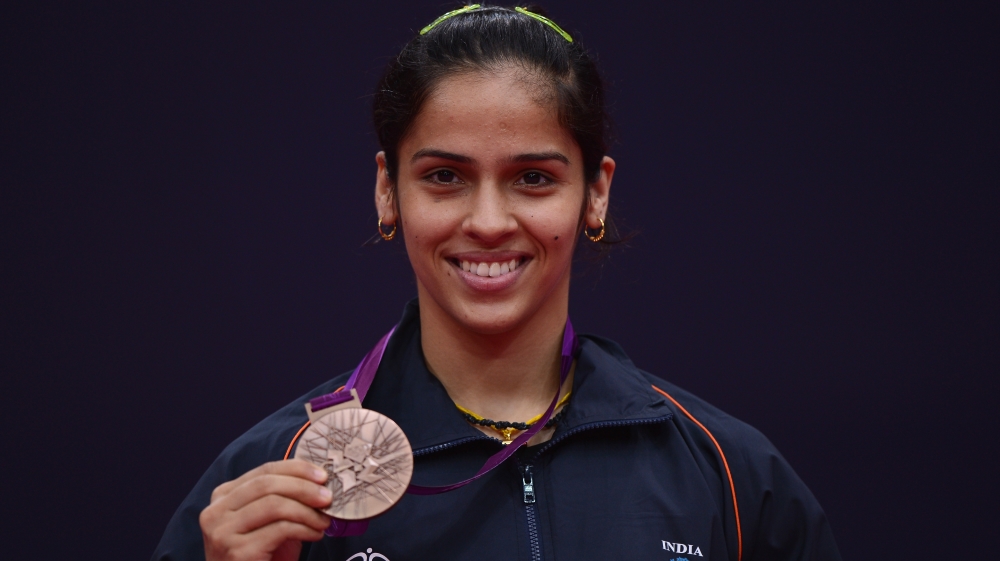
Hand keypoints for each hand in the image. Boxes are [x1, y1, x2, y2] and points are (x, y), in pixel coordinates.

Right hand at [200, 459, 332, 560]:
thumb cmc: (261, 555)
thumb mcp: (268, 520)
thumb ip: (282, 498)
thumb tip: (318, 480)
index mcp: (223, 496)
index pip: (264, 471)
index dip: (297, 469)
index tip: (323, 476)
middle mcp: (216, 511)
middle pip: (267, 485)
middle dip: (303, 487)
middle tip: (327, 497)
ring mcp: (223, 532)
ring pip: (274, 505)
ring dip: (306, 511)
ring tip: (324, 520)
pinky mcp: (237, 551)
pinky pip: (280, 529)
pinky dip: (304, 529)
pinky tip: (315, 534)